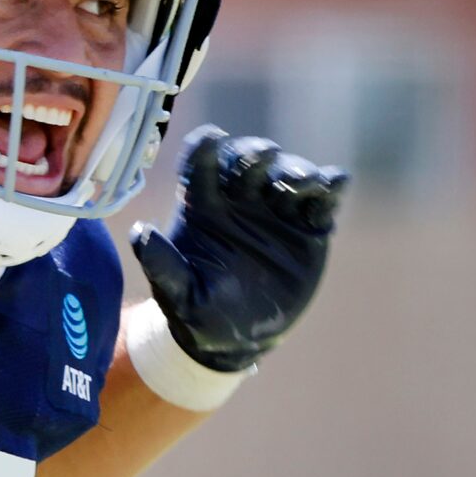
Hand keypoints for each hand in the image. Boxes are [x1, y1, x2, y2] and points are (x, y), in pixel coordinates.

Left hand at [130, 127, 347, 371]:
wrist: (238, 338)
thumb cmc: (198, 313)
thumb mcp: (178, 295)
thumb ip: (162, 264)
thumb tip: (139, 232)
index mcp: (202, 208)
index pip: (200, 165)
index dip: (205, 148)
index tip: (211, 138)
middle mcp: (239, 201)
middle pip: (247, 162)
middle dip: (255, 154)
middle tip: (265, 157)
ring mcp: (275, 211)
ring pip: (287, 175)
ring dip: (295, 171)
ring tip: (300, 183)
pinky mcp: (309, 228)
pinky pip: (322, 201)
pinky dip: (330, 187)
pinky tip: (335, 181)